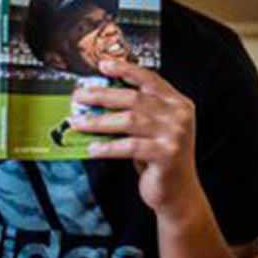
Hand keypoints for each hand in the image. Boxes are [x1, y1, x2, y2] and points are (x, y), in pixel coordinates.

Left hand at [69, 59, 201, 215]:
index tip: (103, 65)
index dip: (126, 70)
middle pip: (134, 98)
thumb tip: (99, 98)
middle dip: (102, 95)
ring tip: (78, 123)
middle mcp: (179, 115)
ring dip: (98, 121)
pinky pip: (130, 146)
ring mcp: (175, 135)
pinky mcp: (166, 155)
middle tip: (79, 96)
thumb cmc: (160, 158)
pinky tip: (92, 148)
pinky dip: (108, 147)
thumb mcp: (154, 130)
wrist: (178, 193)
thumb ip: (139, 112)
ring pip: (129, 121)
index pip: (150, 79)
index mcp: (178, 103)